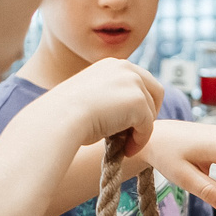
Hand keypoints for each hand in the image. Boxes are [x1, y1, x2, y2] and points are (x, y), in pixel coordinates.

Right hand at [48, 57, 162, 157]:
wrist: (60, 118)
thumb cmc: (67, 116)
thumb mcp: (91, 99)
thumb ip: (112, 100)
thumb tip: (129, 116)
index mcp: (112, 65)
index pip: (141, 82)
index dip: (141, 104)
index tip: (129, 124)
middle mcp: (125, 67)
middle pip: (155, 92)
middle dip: (149, 114)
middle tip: (134, 135)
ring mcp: (134, 82)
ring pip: (151, 111)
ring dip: (141, 130)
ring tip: (125, 145)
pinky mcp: (138, 101)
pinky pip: (148, 126)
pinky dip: (140, 141)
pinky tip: (126, 151)